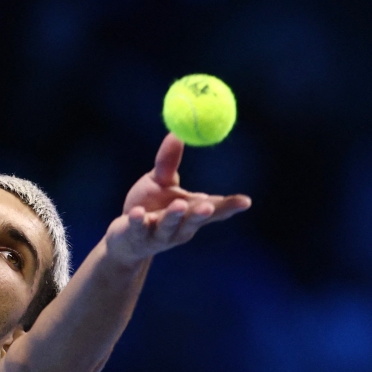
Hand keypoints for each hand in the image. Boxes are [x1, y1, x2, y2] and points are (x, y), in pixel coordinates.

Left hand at [104, 134, 251, 265]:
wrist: (126, 239)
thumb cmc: (150, 208)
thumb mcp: (160, 182)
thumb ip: (169, 162)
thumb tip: (177, 132)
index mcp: (191, 214)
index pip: (214, 210)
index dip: (230, 207)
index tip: (246, 201)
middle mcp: (180, 228)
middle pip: (193, 221)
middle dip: (202, 213)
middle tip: (210, 204)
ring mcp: (159, 234)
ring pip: (168, 226)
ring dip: (174, 216)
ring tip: (179, 204)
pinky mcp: (137, 237)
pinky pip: (138, 228)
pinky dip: (138, 221)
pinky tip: (138, 213)